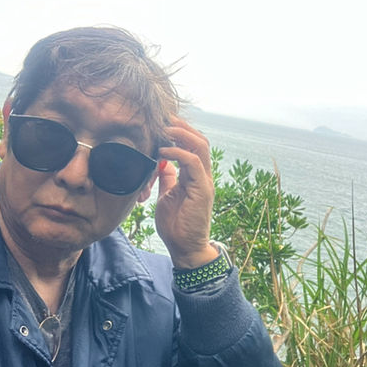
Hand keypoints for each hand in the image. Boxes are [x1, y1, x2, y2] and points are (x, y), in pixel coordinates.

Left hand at [154, 117, 218, 268]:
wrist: (186, 249)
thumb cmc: (176, 226)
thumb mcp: (168, 196)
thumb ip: (169, 180)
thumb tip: (162, 165)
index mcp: (196, 176)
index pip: (193, 146)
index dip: (181, 132)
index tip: (164, 122)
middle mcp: (203, 176)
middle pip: (200, 141)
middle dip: (183, 127)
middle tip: (165, 117)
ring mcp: (204, 182)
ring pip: (200, 147)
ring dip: (182, 134)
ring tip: (165, 128)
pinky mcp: (202, 189)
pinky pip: (193, 163)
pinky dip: (178, 153)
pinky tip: (164, 152)